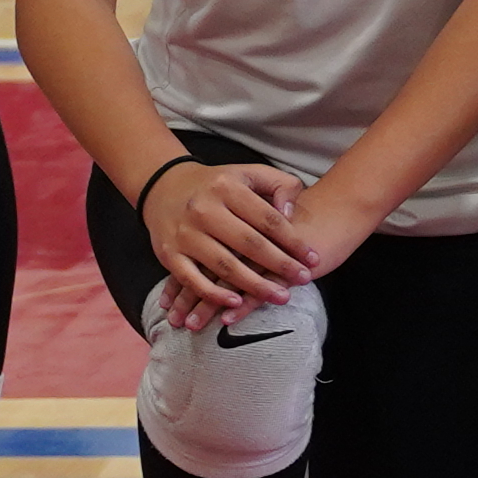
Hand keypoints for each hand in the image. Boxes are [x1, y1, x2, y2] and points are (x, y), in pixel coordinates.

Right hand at [133, 154, 309, 320]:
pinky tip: (234, 304)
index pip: (267, 218)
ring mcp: (185, 233)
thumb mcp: (249, 174)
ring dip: (253, 285)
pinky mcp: (169, 254)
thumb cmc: (218, 185)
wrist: (165, 187)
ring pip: (224, 265)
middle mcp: (204, 210)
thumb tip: (290, 214)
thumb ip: (279, 186)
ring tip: (279, 297)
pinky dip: (212, 294)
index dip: (293, 240)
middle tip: (303, 280)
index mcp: (227, 188)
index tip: (312, 258)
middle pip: (249, 243)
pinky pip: (192, 279)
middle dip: (279, 265)